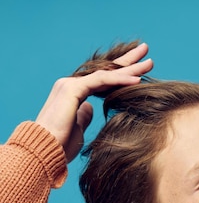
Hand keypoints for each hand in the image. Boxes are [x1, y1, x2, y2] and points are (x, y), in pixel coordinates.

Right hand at [35, 43, 152, 162]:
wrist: (45, 150)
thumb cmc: (60, 145)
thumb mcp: (77, 128)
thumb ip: (83, 116)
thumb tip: (91, 109)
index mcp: (73, 93)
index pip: (101, 80)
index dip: (120, 75)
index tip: (140, 72)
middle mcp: (70, 84)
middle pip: (104, 70)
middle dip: (127, 62)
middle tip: (146, 52)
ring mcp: (70, 84)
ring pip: (105, 73)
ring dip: (128, 68)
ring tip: (149, 62)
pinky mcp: (71, 89)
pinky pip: (101, 81)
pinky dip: (120, 80)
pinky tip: (137, 80)